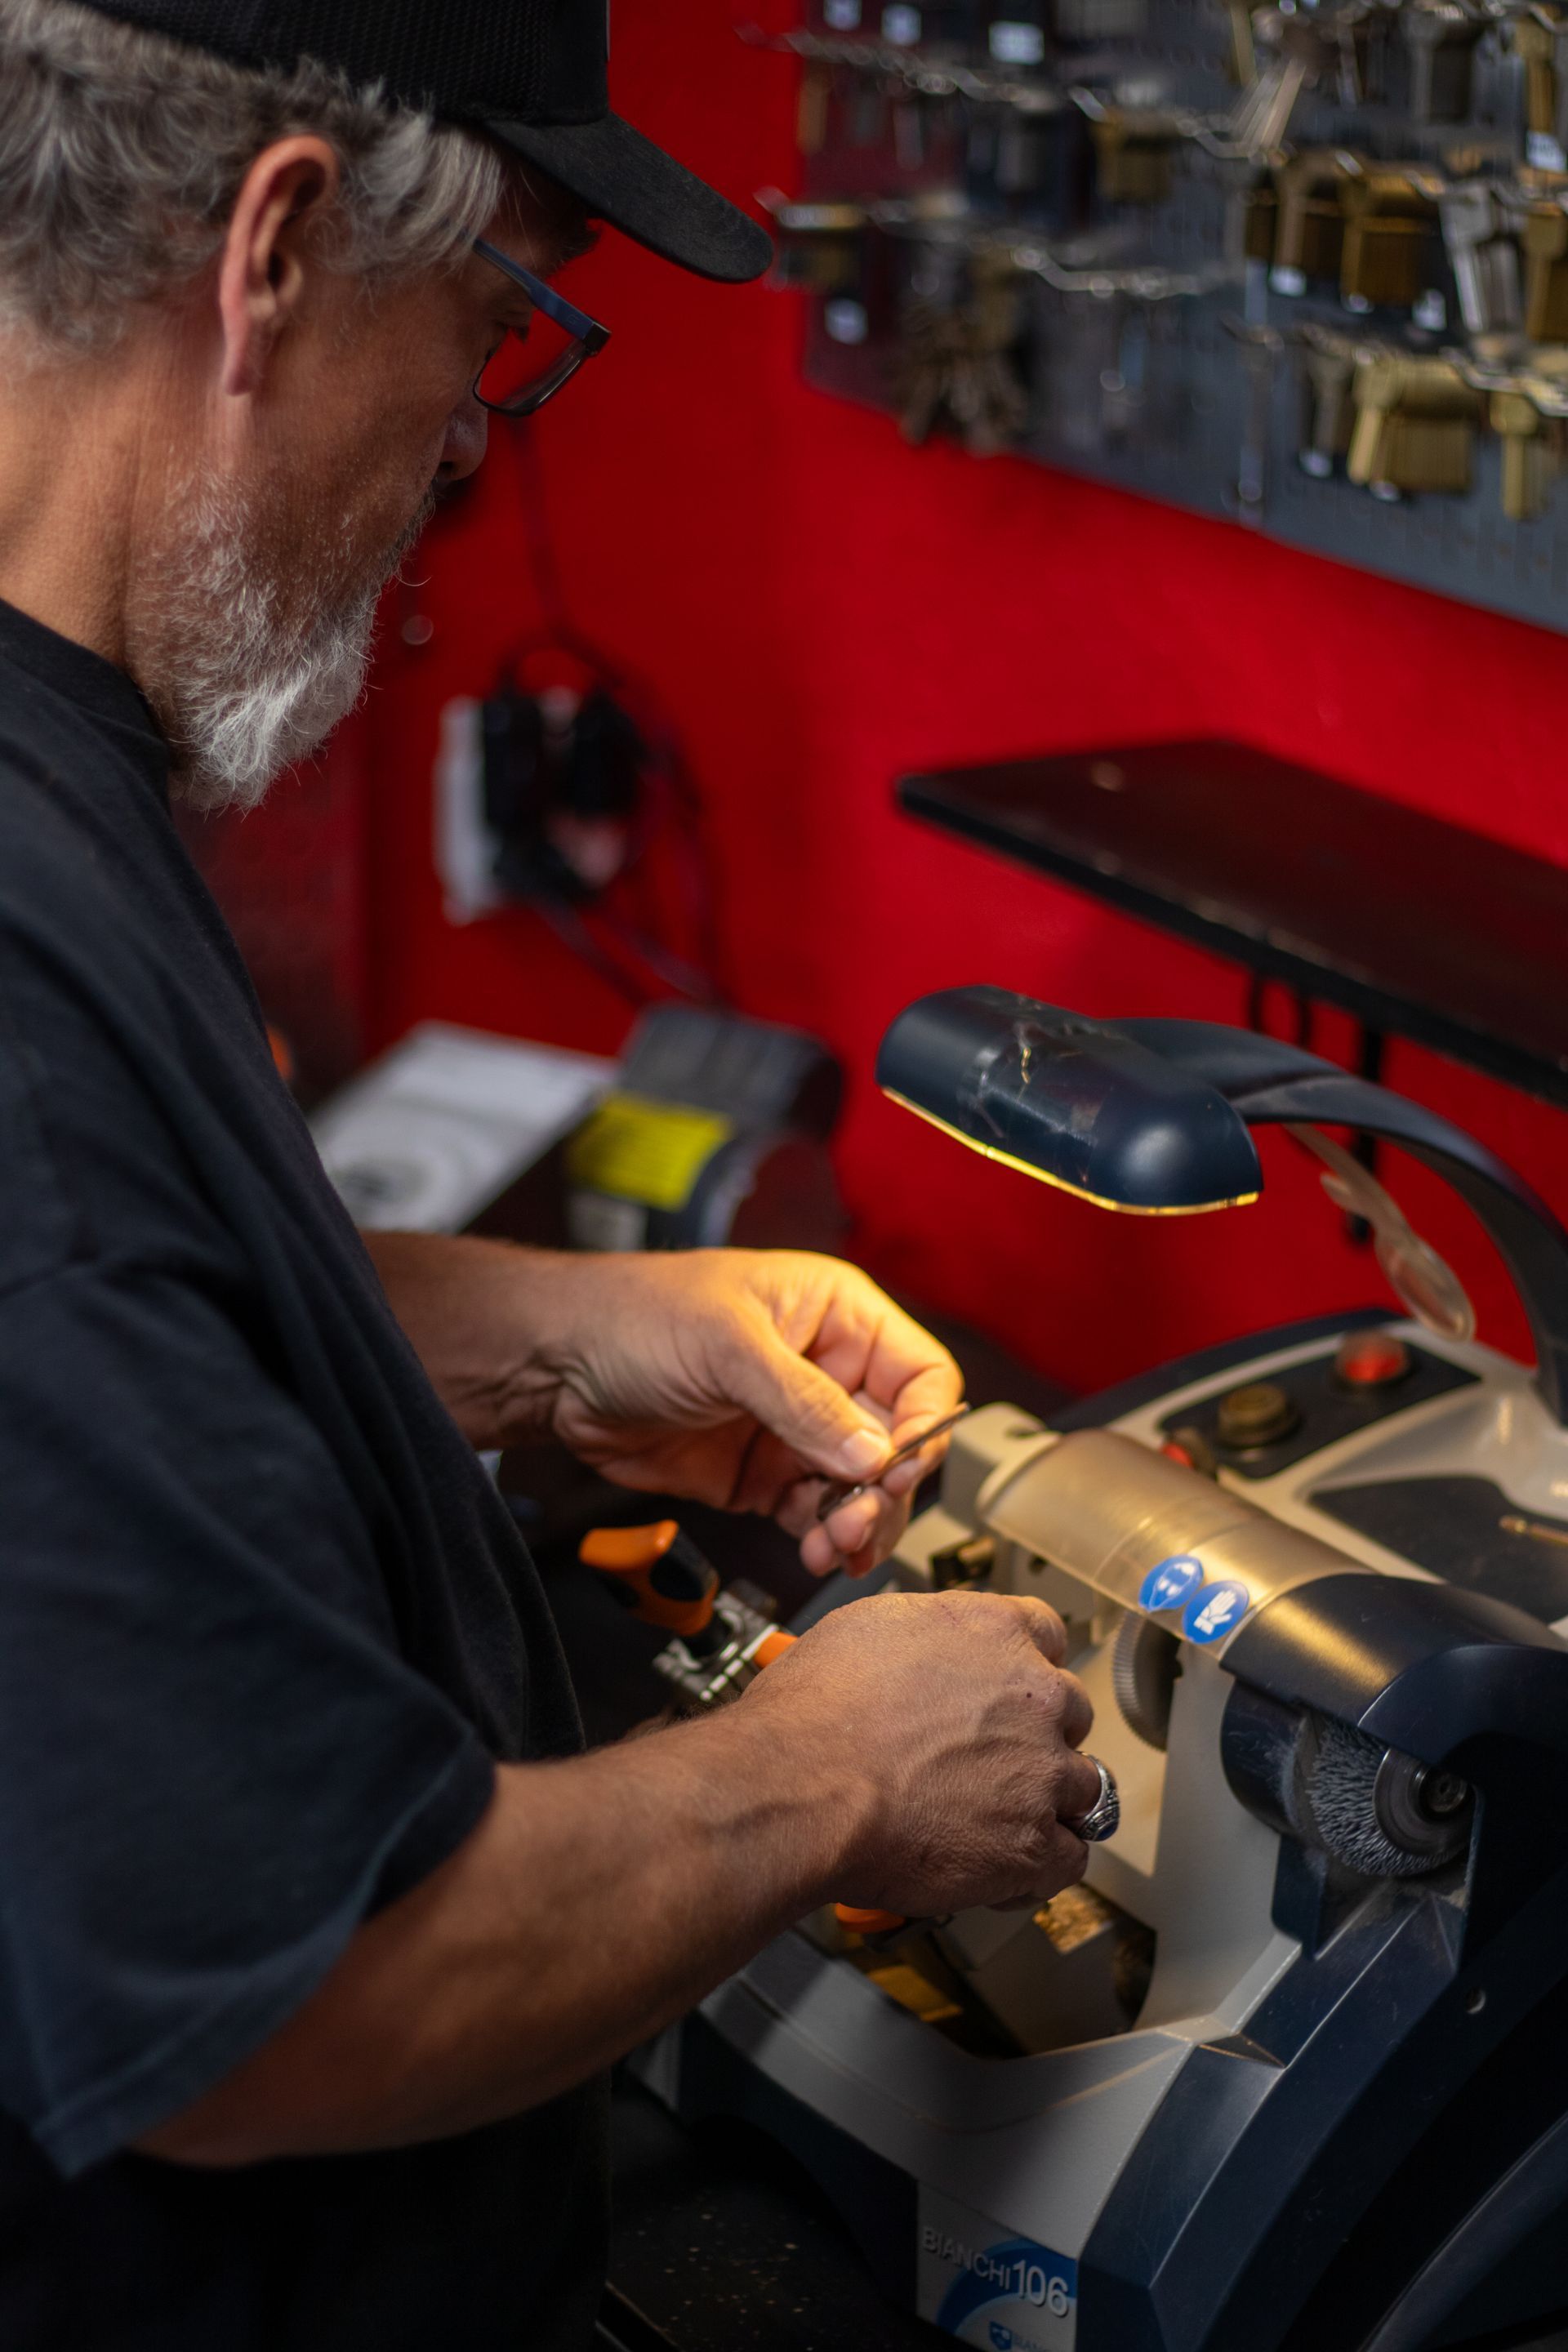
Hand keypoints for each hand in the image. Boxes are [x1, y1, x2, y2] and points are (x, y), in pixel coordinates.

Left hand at [535, 1250, 962, 1575]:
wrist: (554, 1368)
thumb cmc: (635, 1317)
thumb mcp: (728, 1347)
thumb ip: (804, 1403)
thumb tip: (873, 1455)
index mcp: (837, 1316)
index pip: (920, 1375)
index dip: (922, 1425)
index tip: (898, 1470)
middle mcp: (827, 1372)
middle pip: (897, 1443)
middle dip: (885, 1489)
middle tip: (856, 1520)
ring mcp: (795, 1429)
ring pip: (861, 1489)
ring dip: (859, 1523)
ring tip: (834, 1546)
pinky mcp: (762, 1476)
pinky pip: (815, 1515)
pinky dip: (823, 1538)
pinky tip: (814, 1551)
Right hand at [743, 1589, 1099, 1916]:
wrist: (800, 1784)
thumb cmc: (812, 1712)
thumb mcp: (864, 1631)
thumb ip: (923, 1641)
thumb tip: (921, 1659)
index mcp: (993, 1631)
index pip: (1047, 1634)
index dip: (1026, 1667)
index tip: (1009, 1689)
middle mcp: (1033, 1695)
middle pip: (1071, 1712)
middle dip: (1038, 1736)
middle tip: (991, 1760)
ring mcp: (1041, 1771)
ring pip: (1081, 1787)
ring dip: (1046, 1803)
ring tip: (995, 1823)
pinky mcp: (1032, 1844)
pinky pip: (1069, 1857)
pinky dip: (1038, 1868)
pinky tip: (1000, 1871)